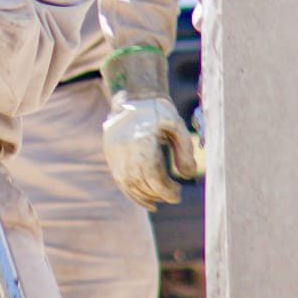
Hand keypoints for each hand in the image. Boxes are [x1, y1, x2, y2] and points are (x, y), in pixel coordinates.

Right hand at [100, 44, 195, 206]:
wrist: (133, 96)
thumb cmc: (158, 111)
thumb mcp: (177, 126)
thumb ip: (185, 151)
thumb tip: (188, 175)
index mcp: (142, 141)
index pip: (153, 176)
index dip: (166, 190)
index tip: (178, 194)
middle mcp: (125, 149)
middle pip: (141, 183)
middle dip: (158, 194)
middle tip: (173, 195)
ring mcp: (115, 153)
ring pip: (129, 184)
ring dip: (146, 196)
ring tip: (161, 197)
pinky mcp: (110, 156)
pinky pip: (120, 180)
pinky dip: (132, 193)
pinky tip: (147, 201)